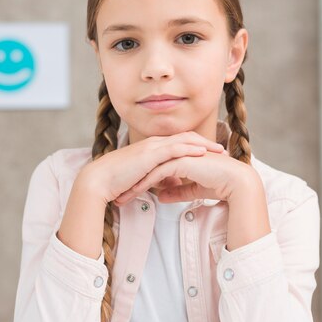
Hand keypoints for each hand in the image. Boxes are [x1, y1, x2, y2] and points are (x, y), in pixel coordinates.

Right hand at [76, 131, 226, 205]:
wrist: (99, 181)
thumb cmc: (118, 182)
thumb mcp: (145, 180)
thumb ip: (161, 178)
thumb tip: (176, 183)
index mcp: (152, 148)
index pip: (179, 142)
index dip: (197, 145)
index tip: (213, 152)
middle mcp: (154, 143)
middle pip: (186, 137)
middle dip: (205, 143)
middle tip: (222, 149)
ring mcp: (152, 147)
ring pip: (183, 140)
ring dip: (203, 145)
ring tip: (219, 151)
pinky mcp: (149, 154)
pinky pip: (174, 148)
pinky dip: (190, 149)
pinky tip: (203, 153)